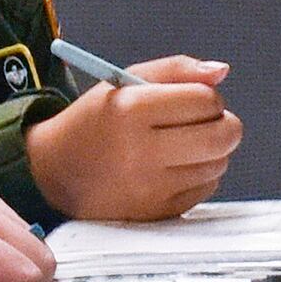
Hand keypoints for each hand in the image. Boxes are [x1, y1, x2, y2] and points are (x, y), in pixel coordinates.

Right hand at [27, 55, 241, 220]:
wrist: (56, 170)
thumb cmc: (98, 120)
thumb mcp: (125, 81)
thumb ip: (176, 69)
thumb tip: (222, 72)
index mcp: (130, 111)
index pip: (205, 101)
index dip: (208, 97)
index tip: (195, 99)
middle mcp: (140, 151)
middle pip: (222, 136)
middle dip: (223, 124)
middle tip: (206, 122)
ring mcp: (150, 188)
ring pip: (219, 163)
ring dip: (212, 151)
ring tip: (183, 144)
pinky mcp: (157, 212)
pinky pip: (206, 189)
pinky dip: (200, 175)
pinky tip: (174, 167)